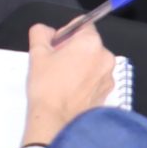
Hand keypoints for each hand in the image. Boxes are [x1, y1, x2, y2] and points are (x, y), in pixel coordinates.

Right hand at [20, 21, 116, 147]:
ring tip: (62, 80)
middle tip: (55, 64)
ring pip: (92, 63)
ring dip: (80, 66)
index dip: (66, 33)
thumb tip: (47, 32)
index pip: (82, 24)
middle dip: (73, 50)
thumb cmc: (47, 86)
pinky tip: (70, 92)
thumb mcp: (37, 53)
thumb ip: (41, 33)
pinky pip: (96, 80)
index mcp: (91, 43)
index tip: (54, 47)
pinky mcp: (107, 95)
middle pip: (88, 44)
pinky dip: (85, 81)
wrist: (56, 123)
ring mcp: (109, 78)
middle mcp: (105, 58)